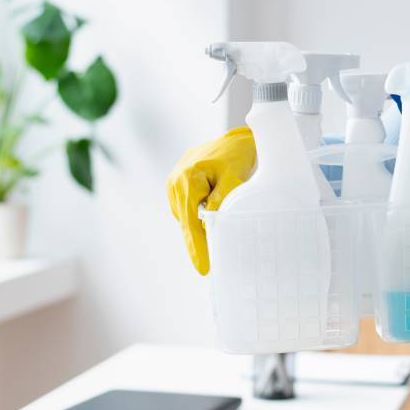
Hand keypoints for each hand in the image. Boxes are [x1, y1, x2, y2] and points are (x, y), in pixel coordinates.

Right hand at [166, 126, 255, 274]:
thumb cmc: (235, 156)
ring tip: (214, 236)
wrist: (231, 141)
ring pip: (185, 218)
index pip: (191, 221)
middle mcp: (175, 183)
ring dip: (197, 230)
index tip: (203, 267)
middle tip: (206, 268)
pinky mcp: (177, 187)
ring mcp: (173, 185)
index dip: (197, 246)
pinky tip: (208, 222)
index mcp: (188, 179)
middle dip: (196, 246)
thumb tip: (212, 222)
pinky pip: (186, 210)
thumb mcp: (233, 176)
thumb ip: (222, 198)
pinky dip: (196, 220)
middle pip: (186, 223)